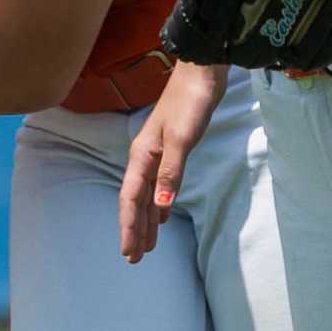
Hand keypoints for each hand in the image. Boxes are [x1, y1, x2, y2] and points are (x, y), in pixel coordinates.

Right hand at [119, 61, 227, 262]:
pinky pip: (159, 185)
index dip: (129, 226)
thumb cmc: (191, 102)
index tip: (129, 252)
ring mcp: (157, 154)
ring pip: (147, 195)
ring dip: (146, 220)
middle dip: (134, 229)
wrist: (202, 72)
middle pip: (135, 201)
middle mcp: (145, 157)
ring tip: (147, 245)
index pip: (131, 199)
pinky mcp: (171, 150)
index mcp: (142, 156)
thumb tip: (161, 205)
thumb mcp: (182, 138)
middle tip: (134, 258)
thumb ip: (171, 172)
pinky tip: (163, 215)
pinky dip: (159, 203)